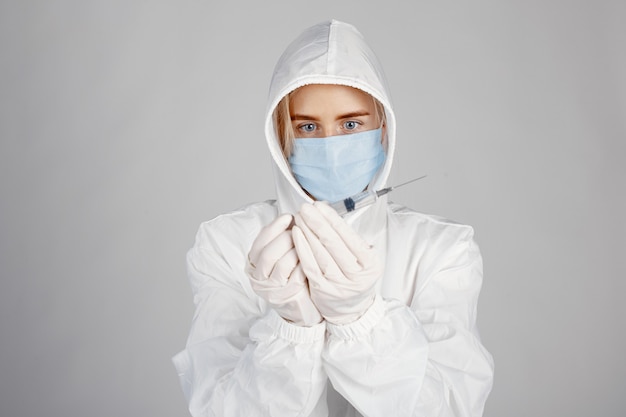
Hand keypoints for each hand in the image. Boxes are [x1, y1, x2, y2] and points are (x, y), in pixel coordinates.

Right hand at [247, 214, 322, 326]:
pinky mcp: (286, 297)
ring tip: (308, 242)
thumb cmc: (293, 275)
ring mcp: (271, 289)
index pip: (260, 242)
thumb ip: (282, 238)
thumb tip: (295, 216)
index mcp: (254, 264)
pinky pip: (297, 276)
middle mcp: (258, 277)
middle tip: (300, 230)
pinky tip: (313, 258)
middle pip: (268, 253)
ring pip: (283, 264)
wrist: (301, 306)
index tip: (288, 217)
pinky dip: (305, 264)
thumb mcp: (282, 256)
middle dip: (286, 238)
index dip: (274, 227)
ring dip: (297, 250)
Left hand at [292, 202, 382, 324]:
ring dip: (308, 233)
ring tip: (300, 218)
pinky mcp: (322, 290)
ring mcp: (339, 284)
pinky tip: (296, 235)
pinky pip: (310, 266)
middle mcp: (356, 275)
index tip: (320, 206)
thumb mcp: (364, 259)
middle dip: (318, 223)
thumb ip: (351, 240)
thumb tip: (328, 215)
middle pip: (334, 244)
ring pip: (321, 254)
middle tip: (306, 208)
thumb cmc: (356, 277)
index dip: (333, 219)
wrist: (351, 309)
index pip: (350, 236)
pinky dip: (302, 248)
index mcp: (370, 264)